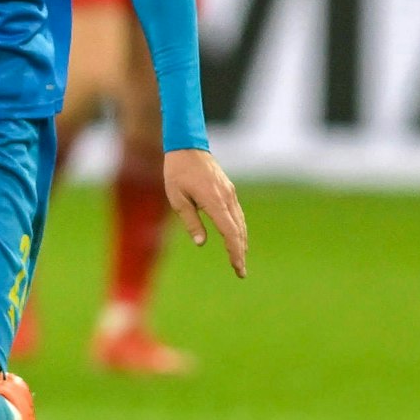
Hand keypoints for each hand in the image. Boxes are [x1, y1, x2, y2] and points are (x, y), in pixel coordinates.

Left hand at [163, 148, 247, 277]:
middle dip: (240, 252)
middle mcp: (227, 198)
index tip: (237, 267)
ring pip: (240, 223)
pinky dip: (239, 229)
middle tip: (240, 272)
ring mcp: (230, 193)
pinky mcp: (229, 190)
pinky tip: (237, 238)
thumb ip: (190, 221)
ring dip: (241, 242)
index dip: (234, 251)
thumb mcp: (177, 198)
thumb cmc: (177, 173)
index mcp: (214, 201)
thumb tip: (201, 243)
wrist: (187, 147)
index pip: (229, 232)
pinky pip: (237, 214)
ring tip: (240, 260)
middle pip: (239, 230)